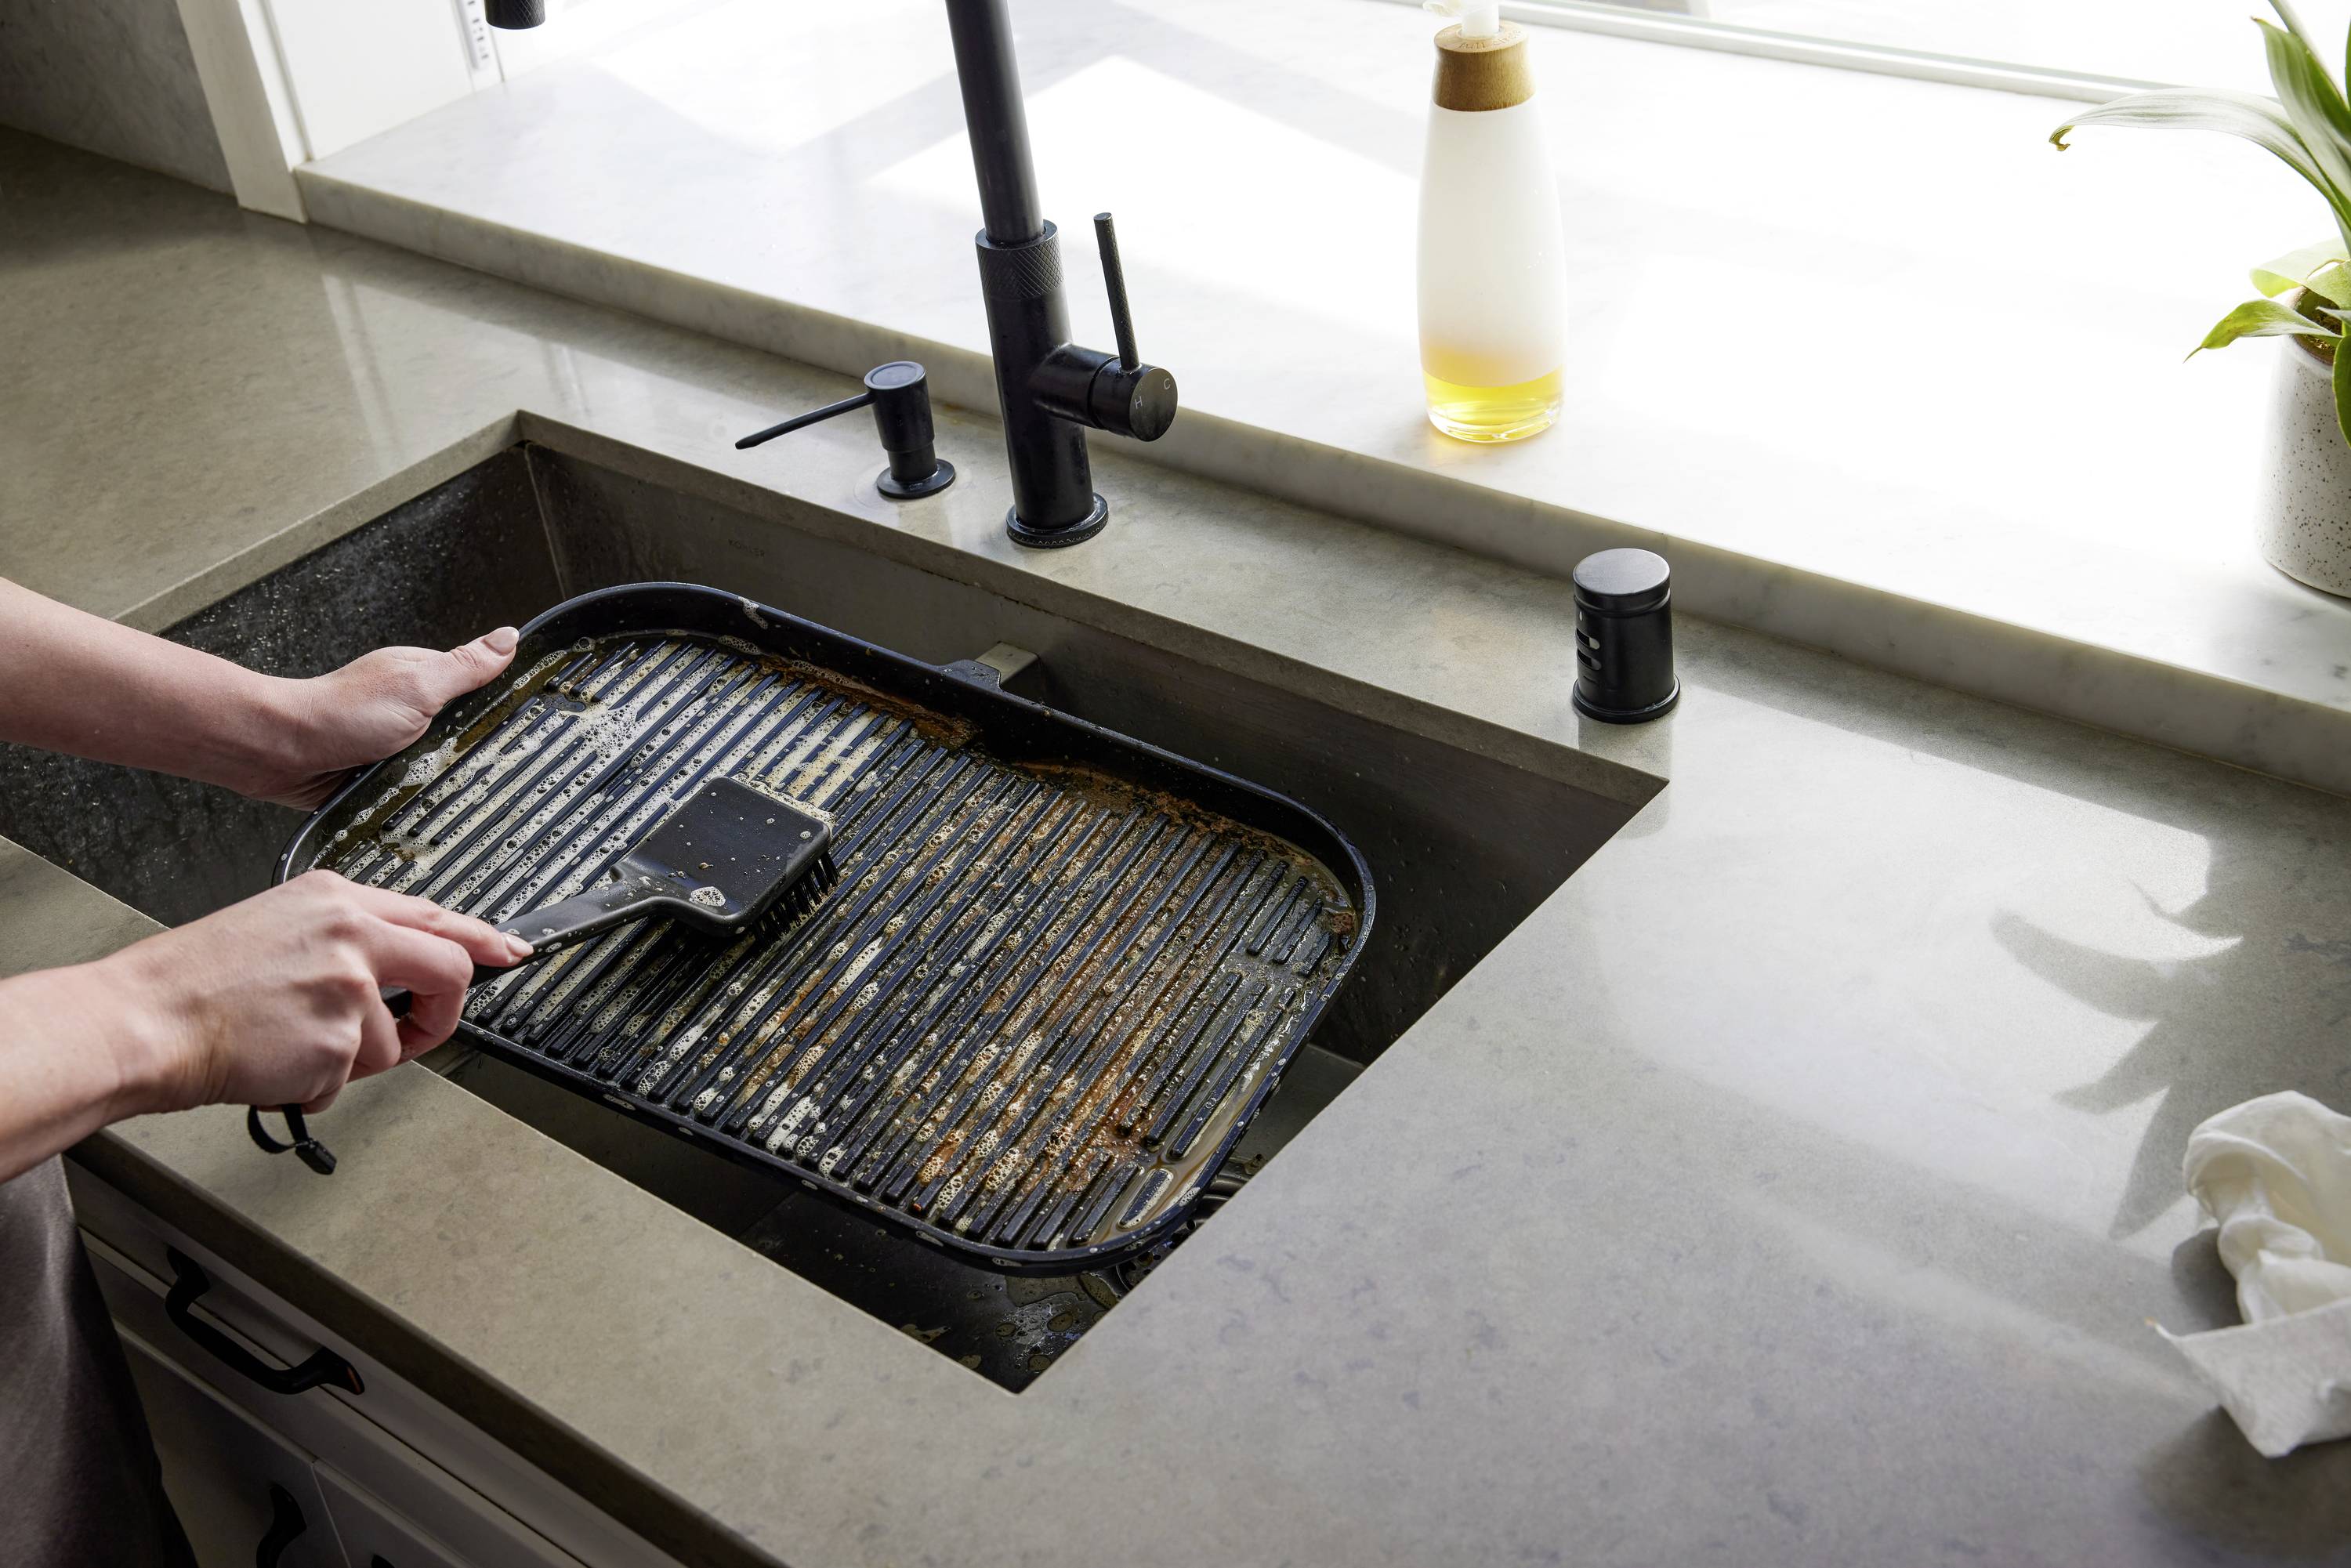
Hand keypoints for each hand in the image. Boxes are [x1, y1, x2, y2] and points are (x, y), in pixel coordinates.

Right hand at [93, 870, 528, 1113]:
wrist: (141, 1020)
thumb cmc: (192, 982)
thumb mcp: (278, 925)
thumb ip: (346, 938)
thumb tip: (395, 967)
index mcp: (337, 899)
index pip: (435, 915)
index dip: (481, 939)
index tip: (509, 951)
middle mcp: (354, 935)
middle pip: (449, 971)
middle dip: (443, 1014)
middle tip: (423, 1031)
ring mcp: (351, 988)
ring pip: (389, 1042)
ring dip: (347, 1060)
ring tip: (288, 1044)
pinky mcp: (340, 1041)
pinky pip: (348, 1080)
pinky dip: (313, 1085)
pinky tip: (273, 1063)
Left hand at [244, 628, 519, 809]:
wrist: (280, 752)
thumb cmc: (340, 714)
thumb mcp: (418, 686)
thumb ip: (466, 667)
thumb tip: (509, 637)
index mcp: (423, 676)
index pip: (481, 688)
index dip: (502, 705)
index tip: (520, 723)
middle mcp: (410, 706)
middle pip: (465, 731)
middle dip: (469, 749)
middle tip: (466, 760)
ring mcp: (394, 741)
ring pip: (441, 763)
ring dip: (442, 776)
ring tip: (441, 783)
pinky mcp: (379, 773)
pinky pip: (414, 787)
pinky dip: (417, 795)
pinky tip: (419, 799)